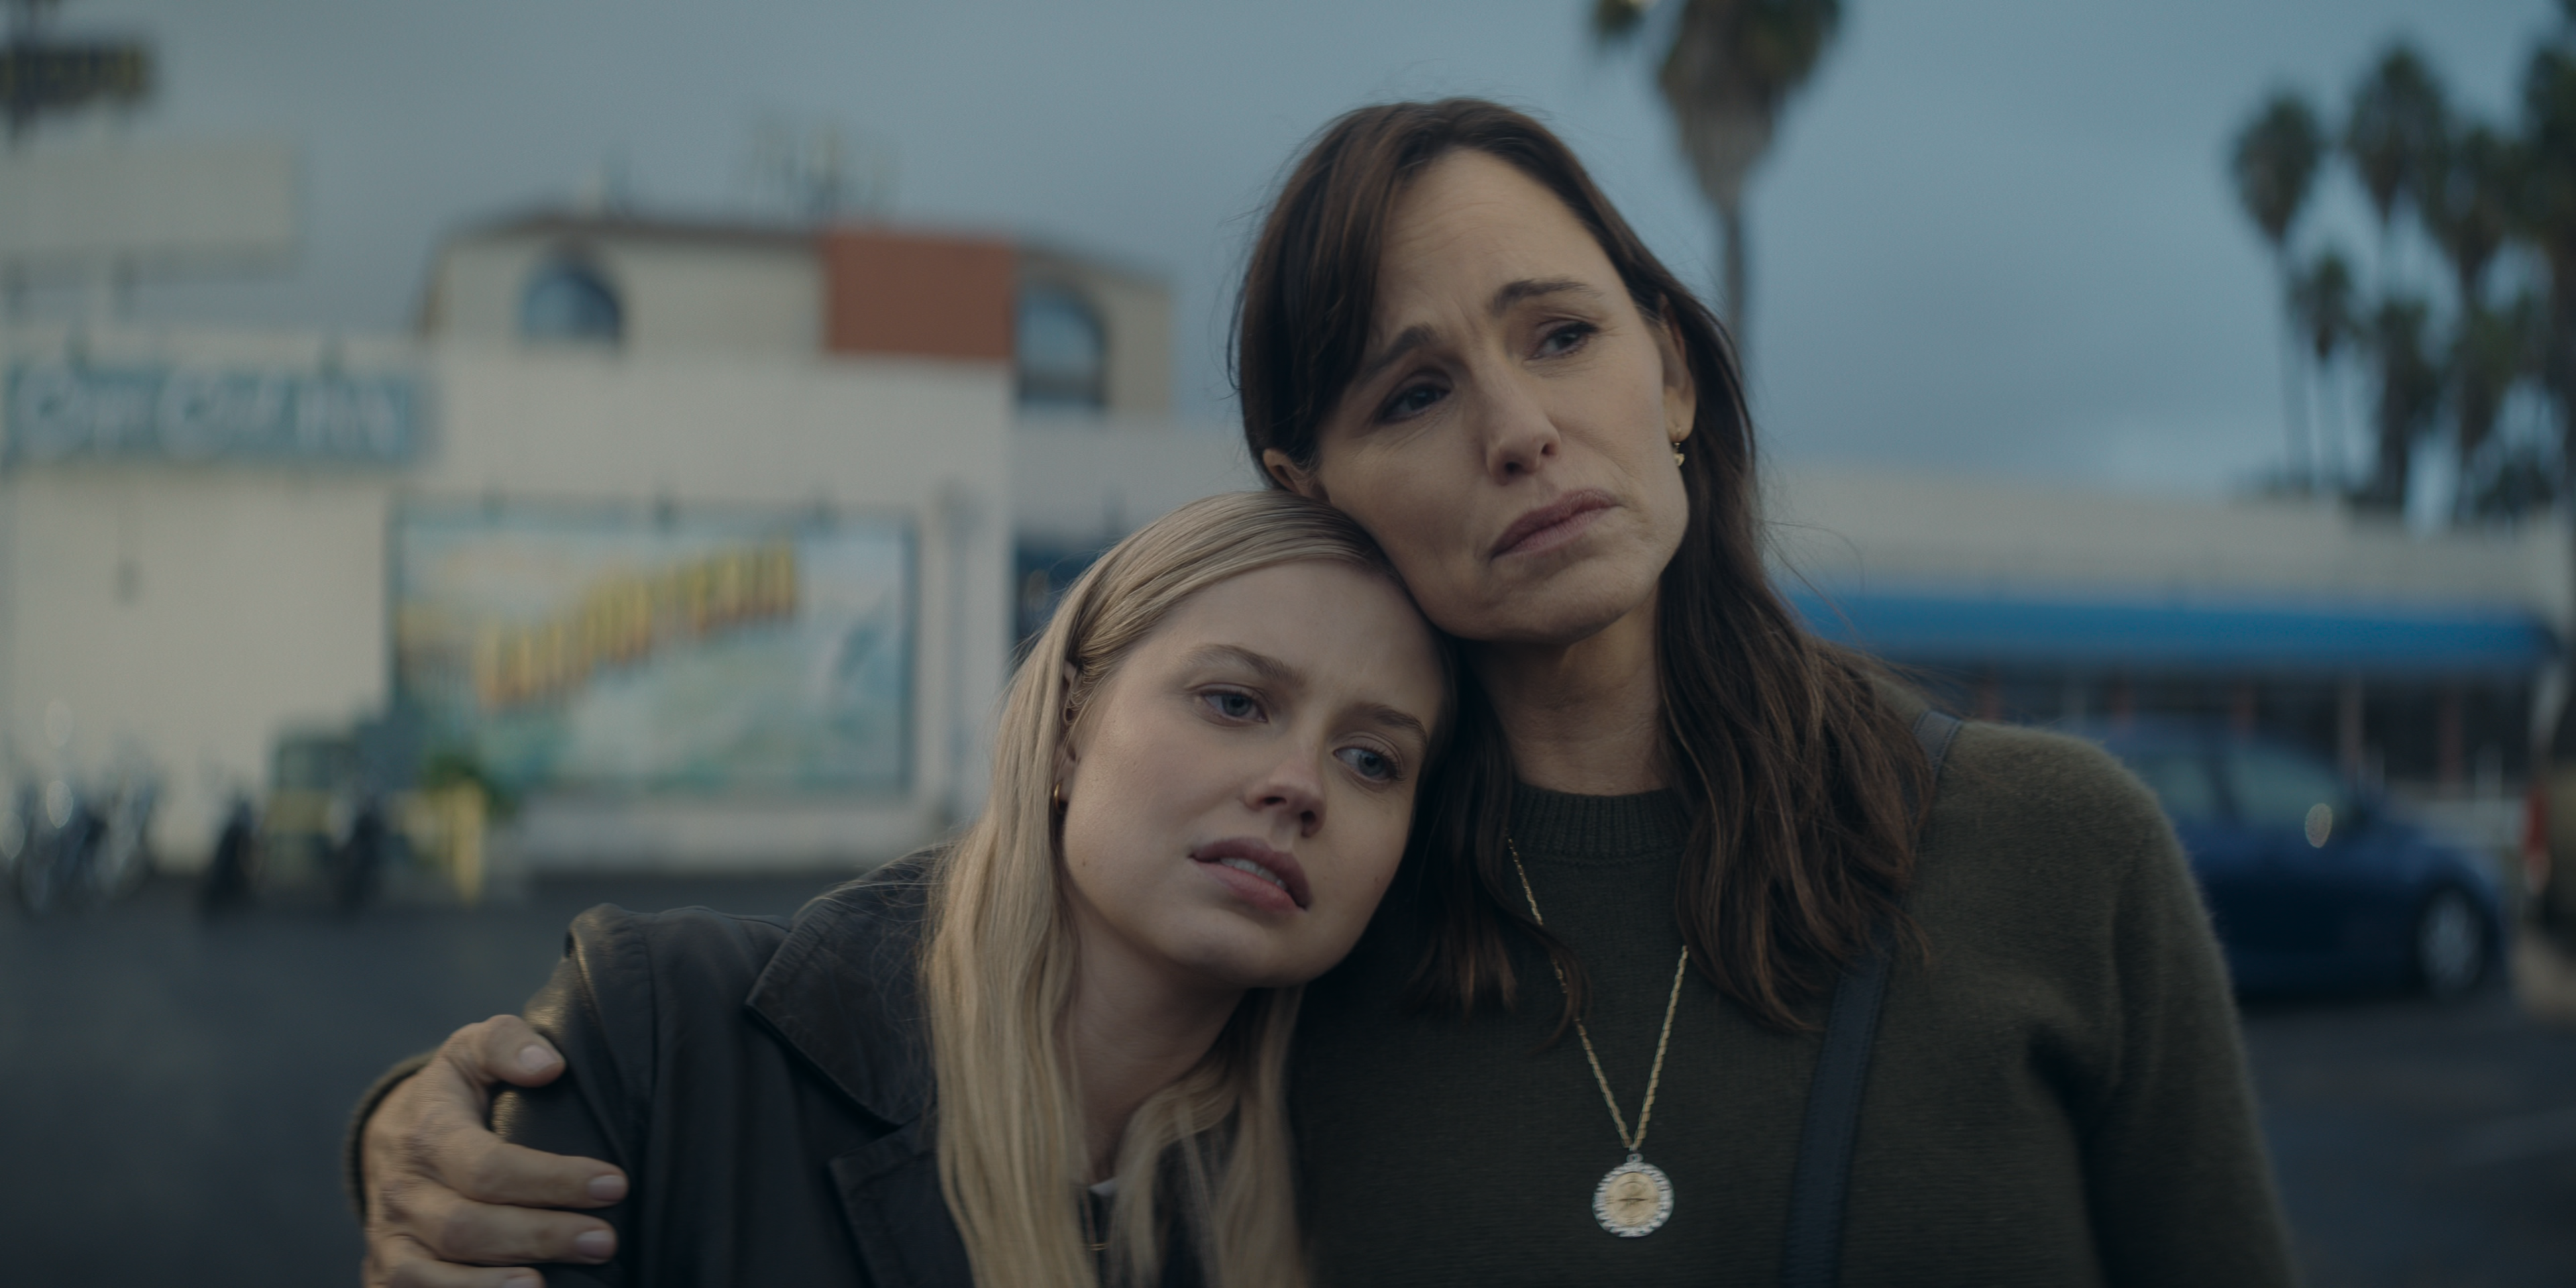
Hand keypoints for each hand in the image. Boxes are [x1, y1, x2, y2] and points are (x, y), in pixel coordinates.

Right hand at [360, 1015, 629, 1287]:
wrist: (389, 1136)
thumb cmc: (451, 1094)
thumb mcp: (472, 1050)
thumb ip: (507, 1044)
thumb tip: (549, 1066)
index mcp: (427, 1135)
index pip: (489, 1165)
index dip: (552, 1179)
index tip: (614, 1184)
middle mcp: (402, 1192)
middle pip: (467, 1227)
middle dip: (541, 1237)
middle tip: (605, 1241)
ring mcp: (390, 1238)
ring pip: (431, 1275)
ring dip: (492, 1287)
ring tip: (549, 1286)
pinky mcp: (386, 1273)